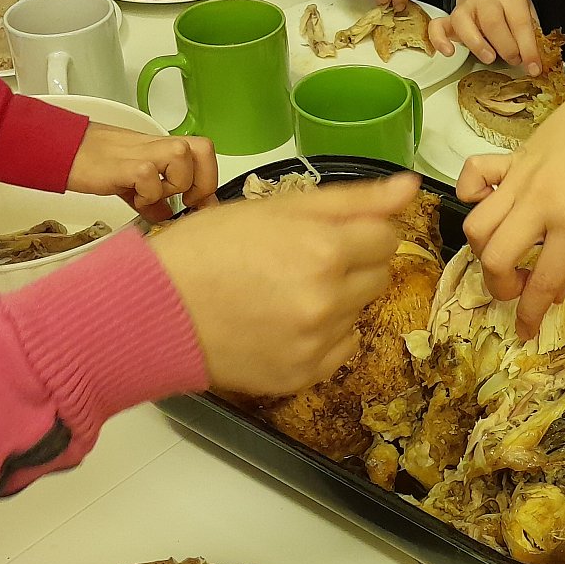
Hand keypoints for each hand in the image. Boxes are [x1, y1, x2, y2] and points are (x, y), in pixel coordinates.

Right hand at [66, 124, 218, 221]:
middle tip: (185, 200)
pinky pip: (150, 175)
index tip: (201, 204)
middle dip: (202, 182)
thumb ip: (154, 198)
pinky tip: (134, 197)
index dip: (210, 179)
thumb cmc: (95, 161)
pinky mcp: (124, 165)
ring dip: (172, 184)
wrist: (63, 150)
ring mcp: (141, 153)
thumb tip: (169, 216)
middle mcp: (157, 147)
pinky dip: (147, 193)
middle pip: (203, 149)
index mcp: (162, 148)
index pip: (204, 152)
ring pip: (181, 157)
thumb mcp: (132, 181)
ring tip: (151, 195)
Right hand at [151, 173, 419, 394]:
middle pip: (378, 276)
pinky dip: (323, 337)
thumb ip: (353, 200)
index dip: (361, 231)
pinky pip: (340, 350)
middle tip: (301, 261)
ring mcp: (316, 342)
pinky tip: (283, 324)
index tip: (330, 234)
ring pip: (357, 313)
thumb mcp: (276, 207)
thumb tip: (410, 188)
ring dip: (336, 301)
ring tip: (284, 293)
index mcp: (323, 248)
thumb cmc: (207, 249)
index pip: (386, 238)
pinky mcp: (303, 375)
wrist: (154, 311)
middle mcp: (327, 299)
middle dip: (351, 265)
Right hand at [428, 0, 541, 74]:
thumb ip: (531, 33)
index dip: (528, 48)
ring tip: (490, 59)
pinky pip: (437, 27)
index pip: (520, 23)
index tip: (534, 68)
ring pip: (465, 24)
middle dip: (506, 47)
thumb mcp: (526, 11)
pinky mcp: (450, 18)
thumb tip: (535, 62)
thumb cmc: (510, 6)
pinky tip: (449, 53)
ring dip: (477, 45)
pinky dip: (439, 40)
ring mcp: (465, 7)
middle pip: (493, 23)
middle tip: (514, 61)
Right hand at [458, 17, 564, 335]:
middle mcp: (541, 202)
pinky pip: (472, 176)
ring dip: (483, 251)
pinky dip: (469, 195)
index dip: (529, 314)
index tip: (524, 330)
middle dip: (498, 285)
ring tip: (506, 253)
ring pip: (475, 224)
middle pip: (493, 256)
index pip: (541, 281)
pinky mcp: (509, 159)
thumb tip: (552, 291)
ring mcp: (520, 178)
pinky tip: (488, 205)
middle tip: (516, 287)